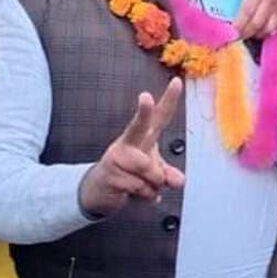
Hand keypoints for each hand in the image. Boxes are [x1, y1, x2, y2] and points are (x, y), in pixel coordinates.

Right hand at [79, 78, 185, 216]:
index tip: (177, 82)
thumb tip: (178, 181)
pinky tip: (131, 193)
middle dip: (143, 112)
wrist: (98, 191)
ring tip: (143, 186)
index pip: (158, 116)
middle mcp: (129, 142)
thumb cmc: (129, 174)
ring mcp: (117, 156)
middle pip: (139, 126)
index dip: (169, 100)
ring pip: (150, 171)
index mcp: (143, 136)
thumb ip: (168, 174)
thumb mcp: (154, 174)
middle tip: (145, 97)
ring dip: (153, 185)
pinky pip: (141, 187)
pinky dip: (144, 195)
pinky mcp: (110, 173)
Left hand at [233, 0, 276, 39]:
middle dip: (245, 33)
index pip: (246, 12)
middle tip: (236, 37)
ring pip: (269, 28)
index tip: (231, 32)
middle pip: (257, 23)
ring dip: (257, 34)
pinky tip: (259, 31)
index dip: (239, 25)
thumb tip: (220, 3)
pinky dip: (267, 31)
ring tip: (248, 34)